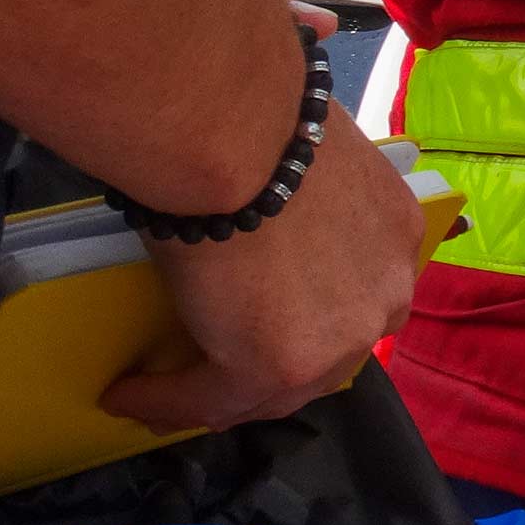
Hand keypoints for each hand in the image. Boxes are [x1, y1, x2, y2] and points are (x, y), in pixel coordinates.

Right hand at [100, 96, 424, 432]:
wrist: (239, 137)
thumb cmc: (259, 125)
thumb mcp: (306, 165)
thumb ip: (303, 206)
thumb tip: (262, 214)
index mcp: (395, 236)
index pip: (355, 296)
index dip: (309, 318)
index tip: (264, 324)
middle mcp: (384, 297)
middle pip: (326, 355)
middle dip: (272, 369)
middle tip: (218, 374)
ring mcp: (339, 339)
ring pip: (275, 388)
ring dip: (218, 392)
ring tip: (167, 394)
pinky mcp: (277, 366)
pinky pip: (214, 396)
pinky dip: (166, 399)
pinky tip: (129, 394)